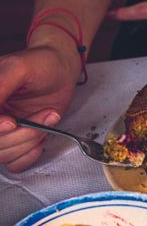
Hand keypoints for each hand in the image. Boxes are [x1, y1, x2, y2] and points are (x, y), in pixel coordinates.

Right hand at [0, 37, 79, 172]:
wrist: (61, 70)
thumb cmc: (41, 63)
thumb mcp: (18, 68)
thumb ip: (0, 86)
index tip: (12, 122)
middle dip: (21, 133)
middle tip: (46, 114)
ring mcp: (2, 132)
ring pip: (4, 154)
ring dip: (31, 140)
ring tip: (49, 116)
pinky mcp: (17, 141)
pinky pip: (15, 163)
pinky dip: (30, 154)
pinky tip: (42, 137)